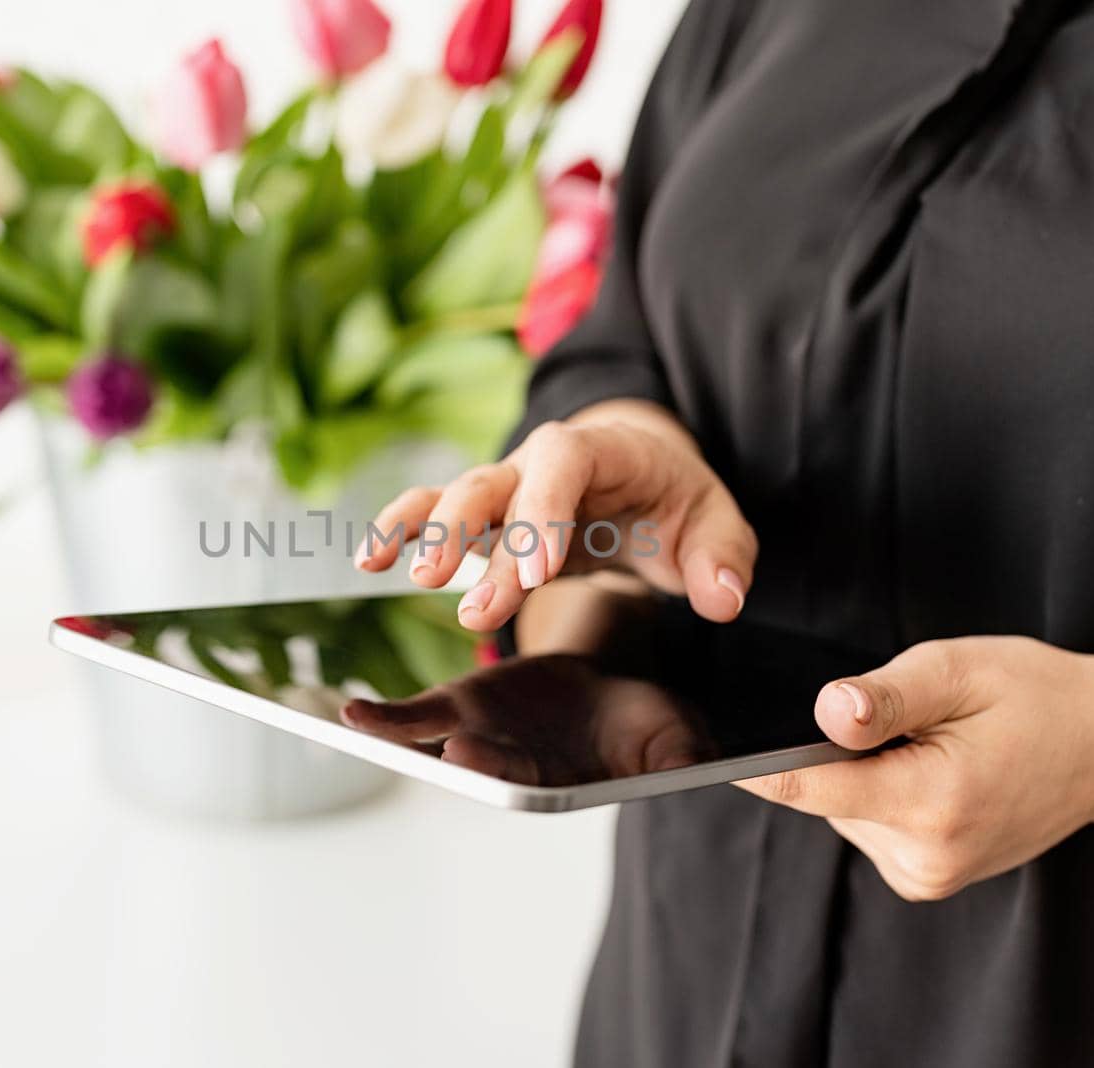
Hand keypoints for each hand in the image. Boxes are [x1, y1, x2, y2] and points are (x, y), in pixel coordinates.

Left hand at [339, 654, 715, 785]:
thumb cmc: (641, 721)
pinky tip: (350, 712)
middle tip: (447, 747)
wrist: (608, 685)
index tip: (471, 754)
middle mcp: (511, 766)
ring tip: (362, 725)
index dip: (501, 770)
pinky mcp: (458, 707)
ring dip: (403, 738)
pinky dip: (384, 718)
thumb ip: (676, 758)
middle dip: (460, 757)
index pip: (528, 782)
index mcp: (559, 780)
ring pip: (436, 740)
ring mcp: (480, 737)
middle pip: (481, 764)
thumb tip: (697, 770)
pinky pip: (415, 715)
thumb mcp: (669, 737)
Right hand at [355, 399, 757, 631]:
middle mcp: (542, 461)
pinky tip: (370, 558)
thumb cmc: (672, 499)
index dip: (546, 512)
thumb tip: (723, 597)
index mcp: (602, 452)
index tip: (537, 572)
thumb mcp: (713, 522)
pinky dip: (399, 528)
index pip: (566, 464)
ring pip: (456, 495)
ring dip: (428, 533)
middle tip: (461, 597)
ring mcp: (506, 485)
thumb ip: (722, 556)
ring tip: (403, 574)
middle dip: (474, 537)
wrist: (638, 474)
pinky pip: (430, 510)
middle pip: (497, 483)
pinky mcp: (482, 513)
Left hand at [736, 636, 1093, 900]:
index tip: (702, 756)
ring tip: (930, 743)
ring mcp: (928, 875)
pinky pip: (870, 826)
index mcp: (930, 801)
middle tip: (903, 717)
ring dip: (865, 774)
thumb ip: (885, 697)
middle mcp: (924, 854)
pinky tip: (932, 771)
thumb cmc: (1036, 696)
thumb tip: (825, 714)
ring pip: (844, 811)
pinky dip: (884, 795)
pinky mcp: (928, 878)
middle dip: (840, 752)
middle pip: (824, 795)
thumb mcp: (958, 671)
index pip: (809, 789)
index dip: (755, 768)